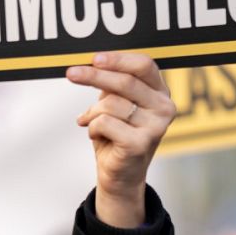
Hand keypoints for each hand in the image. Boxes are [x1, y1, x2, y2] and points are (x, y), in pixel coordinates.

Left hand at [68, 52, 175, 227]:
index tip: (94, 58)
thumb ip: (111, 85)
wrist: (120, 176)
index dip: (118, 59)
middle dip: (94, 76)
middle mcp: (164, 108)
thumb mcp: (115, 104)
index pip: (144, 65)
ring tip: (90, 123)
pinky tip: (97, 136)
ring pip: (110, 104)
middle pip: (125, 81)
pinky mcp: (140, 143)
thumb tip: (90, 63)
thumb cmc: (116, 135)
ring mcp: (155, 127)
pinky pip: (104, 123)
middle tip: (71, 73)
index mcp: (160, 92)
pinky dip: (92, 128)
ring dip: (91, 113)